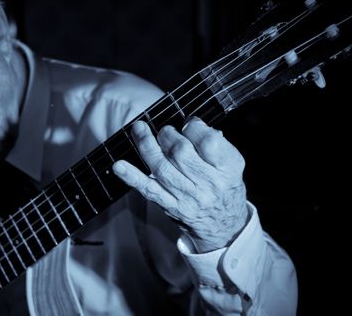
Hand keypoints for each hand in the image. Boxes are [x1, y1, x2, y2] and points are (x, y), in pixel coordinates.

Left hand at [113, 117, 248, 252]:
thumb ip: (216, 144)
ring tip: (139, 130)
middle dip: (167, 135)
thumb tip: (192, 125)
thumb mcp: (232, 165)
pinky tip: (120, 166)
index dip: (193, 128)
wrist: (224, 226)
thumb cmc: (225, 188)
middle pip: (181, 153)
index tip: (188, 124)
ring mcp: (188, 198)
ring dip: (146, 145)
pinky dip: (132, 177)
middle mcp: (209, 185)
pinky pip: (149, 190)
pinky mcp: (171, 207)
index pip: (208, 142)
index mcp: (228, 170)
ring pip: (161, 168)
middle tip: (165, 131)